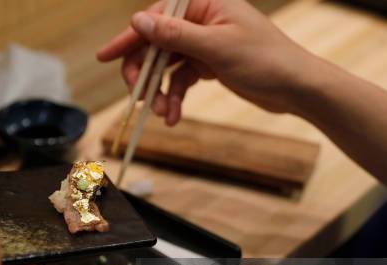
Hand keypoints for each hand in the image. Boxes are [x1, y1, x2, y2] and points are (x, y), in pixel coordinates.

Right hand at [97, 0, 315, 124]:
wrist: (297, 87)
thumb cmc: (265, 60)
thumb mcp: (216, 48)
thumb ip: (174, 35)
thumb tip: (138, 21)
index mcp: (203, 4)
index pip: (155, 19)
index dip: (128, 39)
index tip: (105, 57)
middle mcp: (200, 20)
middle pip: (156, 44)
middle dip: (146, 74)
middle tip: (139, 98)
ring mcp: (204, 43)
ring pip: (166, 66)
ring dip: (160, 92)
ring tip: (163, 114)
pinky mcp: (208, 64)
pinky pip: (180, 80)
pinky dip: (174, 98)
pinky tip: (174, 115)